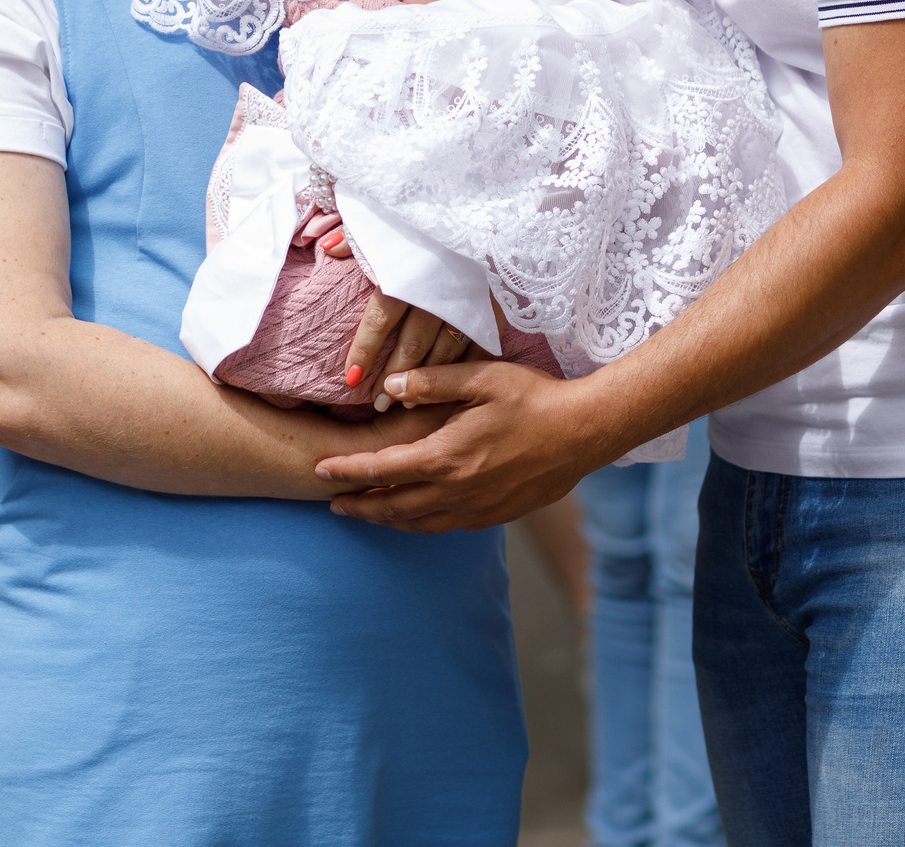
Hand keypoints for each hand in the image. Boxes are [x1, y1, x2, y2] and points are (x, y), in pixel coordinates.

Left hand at [316, 359, 611, 530]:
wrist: (584, 432)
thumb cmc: (534, 398)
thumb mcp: (481, 378)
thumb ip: (431, 382)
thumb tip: (387, 386)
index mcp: (446, 456)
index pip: (381, 470)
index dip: (347, 472)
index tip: (320, 471)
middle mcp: (457, 491)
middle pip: (393, 507)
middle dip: (360, 506)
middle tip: (333, 503)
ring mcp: (477, 508)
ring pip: (419, 523)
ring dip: (388, 519)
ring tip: (367, 512)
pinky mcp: (496, 514)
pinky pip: (446, 526)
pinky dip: (421, 524)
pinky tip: (416, 516)